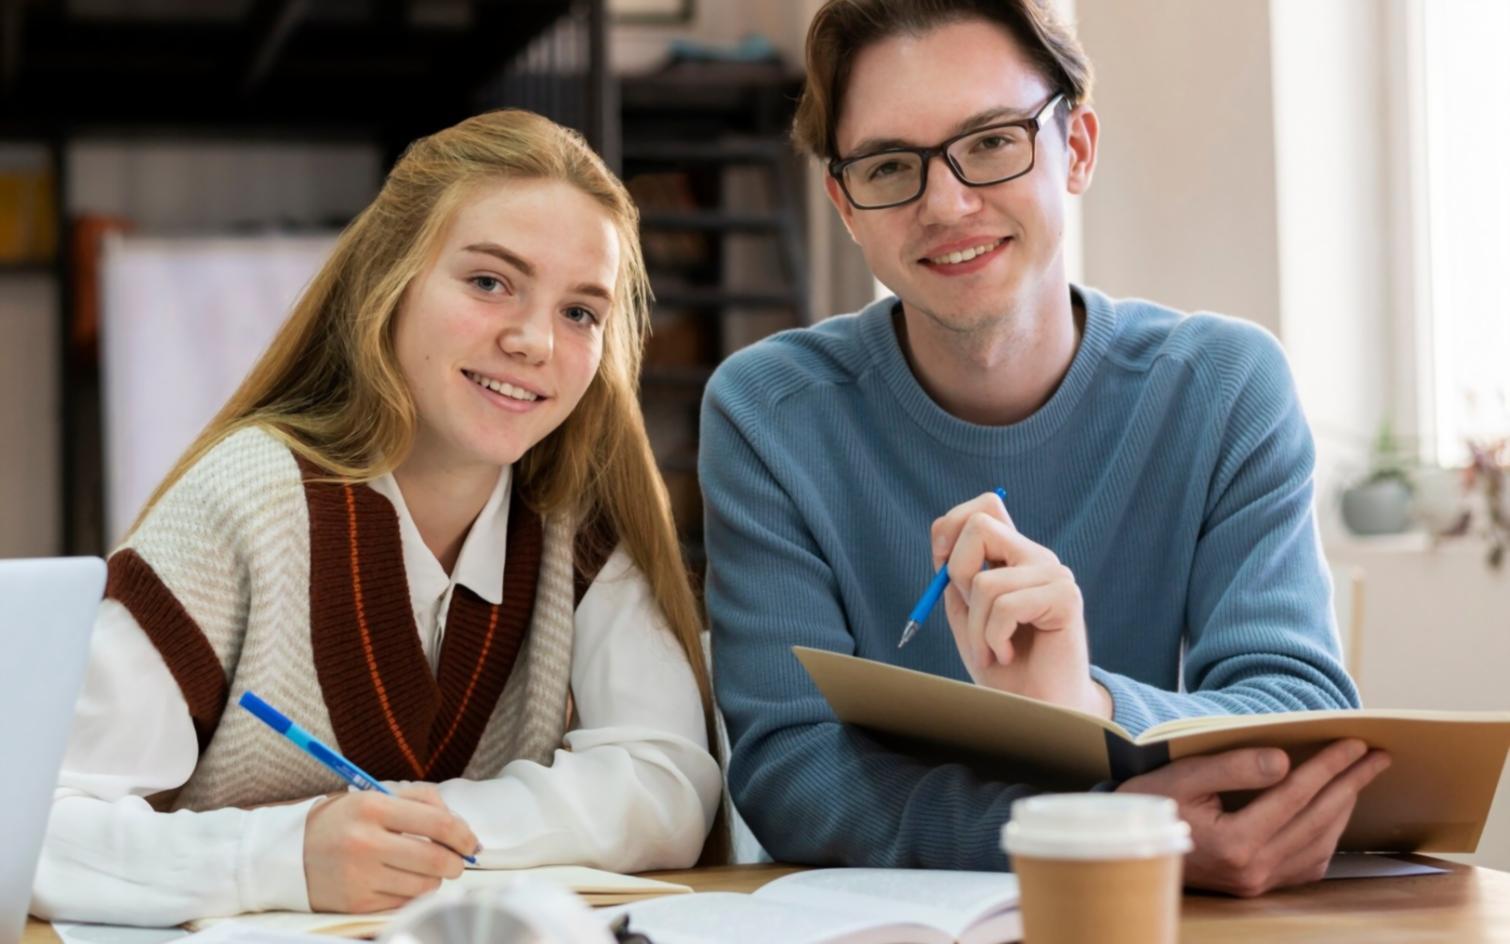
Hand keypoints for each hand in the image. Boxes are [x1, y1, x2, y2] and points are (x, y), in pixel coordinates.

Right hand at [304, 784, 479, 912]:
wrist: (292, 852)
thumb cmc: (347, 820)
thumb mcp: (378, 795)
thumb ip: (423, 800)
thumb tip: (461, 826)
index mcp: (374, 807)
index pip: (438, 824)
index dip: (464, 836)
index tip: (472, 843)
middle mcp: (366, 842)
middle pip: (436, 860)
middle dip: (457, 863)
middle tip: (457, 861)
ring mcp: (360, 876)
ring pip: (424, 886)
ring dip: (434, 879)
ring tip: (423, 869)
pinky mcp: (356, 904)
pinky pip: (404, 903)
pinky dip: (411, 894)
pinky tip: (400, 882)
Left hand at [932, 491, 1108, 716]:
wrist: (1038, 708)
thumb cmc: (1003, 666)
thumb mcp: (968, 617)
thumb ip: (957, 580)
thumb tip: (944, 551)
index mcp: (1014, 556)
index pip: (985, 505)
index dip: (950, 528)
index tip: (942, 570)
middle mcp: (1036, 557)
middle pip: (981, 524)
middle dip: (958, 572)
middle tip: (970, 611)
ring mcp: (1054, 574)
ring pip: (985, 581)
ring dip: (975, 628)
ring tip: (991, 650)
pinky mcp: (1065, 597)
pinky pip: (1005, 606)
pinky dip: (993, 638)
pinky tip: (1008, 654)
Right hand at [1118, 739, 1391, 896]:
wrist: (1127, 845)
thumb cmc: (1149, 804)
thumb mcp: (1184, 776)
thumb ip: (1235, 768)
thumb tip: (1286, 763)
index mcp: (1236, 842)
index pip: (1297, 795)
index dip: (1329, 766)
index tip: (1355, 743)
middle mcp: (1253, 869)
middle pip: (1317, 819)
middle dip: (1350, 784)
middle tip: (1377, 758)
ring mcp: (1257, 883)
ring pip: (1319, 843)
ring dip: (1343, 809)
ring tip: (1358, 781)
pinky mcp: (1255, 887)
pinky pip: (1306, 864)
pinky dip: (1326, 837)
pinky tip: (1331, 817)